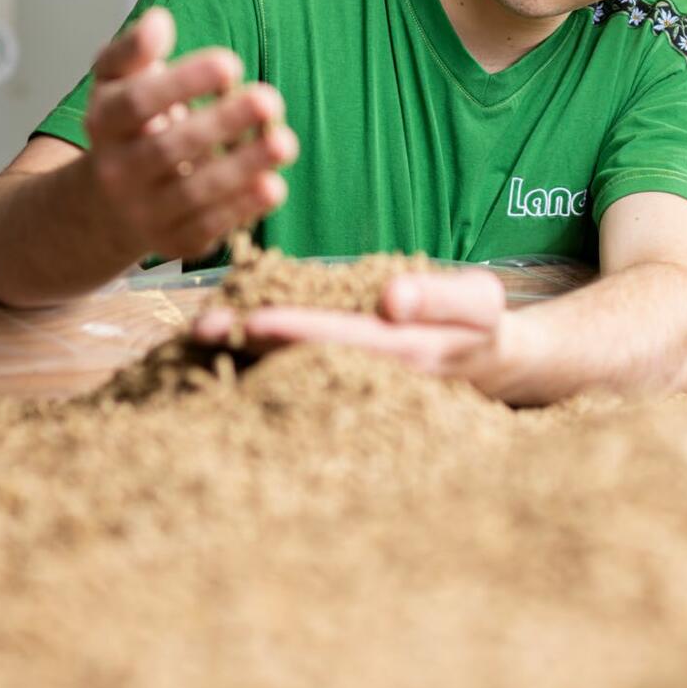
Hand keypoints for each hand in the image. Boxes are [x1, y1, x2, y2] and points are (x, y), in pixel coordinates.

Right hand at [83, 7, 298, 262]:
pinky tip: (273, 186)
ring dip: (242, 169)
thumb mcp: (117, 83)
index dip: (183, 83)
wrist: (106, 206)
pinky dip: (242, 209)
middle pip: (168, 148)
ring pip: (192, 194)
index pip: (137, 102)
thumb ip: (135, 50)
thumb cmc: (128, 131)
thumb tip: (159, 23)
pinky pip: (208, 227)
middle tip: (269, 99)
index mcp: (103, 123)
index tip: (230, 64)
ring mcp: (143, 211)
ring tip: (283, 143)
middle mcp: (117, 171)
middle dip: (222, 123)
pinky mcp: (172, 242)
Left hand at [193, 267, 525, 398]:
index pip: (346, 339)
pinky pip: (296, 372)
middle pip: (306, 361)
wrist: (488, 370)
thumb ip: (440, 296)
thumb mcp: (479, 301)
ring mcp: (354, 391)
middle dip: (253, 345)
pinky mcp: (341, 387)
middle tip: (202, 327)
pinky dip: (257, 358)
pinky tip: (221, 342)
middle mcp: (373, 383)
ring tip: (199, 333)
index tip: (256, 320)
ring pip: (294, 370)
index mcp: (408, 357)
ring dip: (244, 353)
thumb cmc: (480, 326)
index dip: (301, 331)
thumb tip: (393, 299)